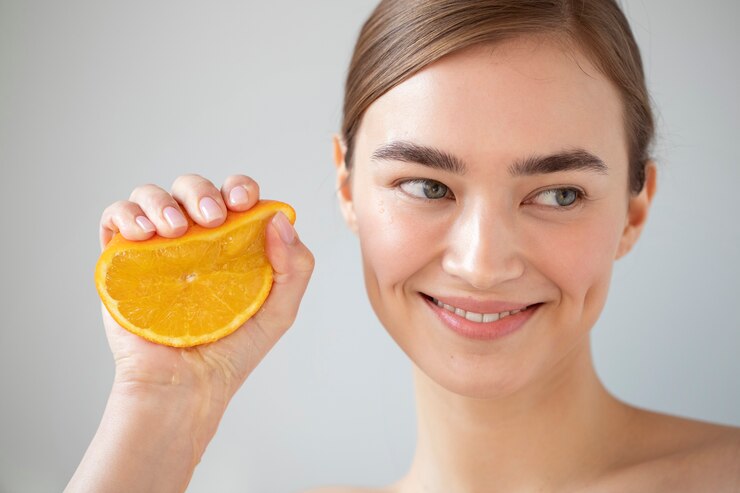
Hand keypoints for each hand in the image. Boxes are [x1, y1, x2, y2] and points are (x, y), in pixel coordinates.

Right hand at [98, 174, 313, 418]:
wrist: (185, 387)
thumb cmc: (232, 352)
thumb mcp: (279, 311)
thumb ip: (295, 267)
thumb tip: (280, 219)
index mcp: (229, 244)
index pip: (233, 198)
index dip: (239, 187)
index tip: (242, 201)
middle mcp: (192, 240)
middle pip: (192, 188)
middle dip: (200, 191)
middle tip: (210, 218)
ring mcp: (156, 249)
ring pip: (151, 196)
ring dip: (162, 201)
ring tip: (175, 230)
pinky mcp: (121, 261)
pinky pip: (115, 219)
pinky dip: (125, 213)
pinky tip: (142, 234)